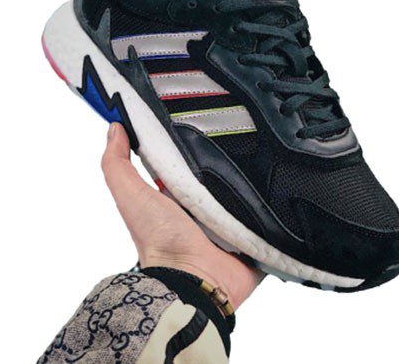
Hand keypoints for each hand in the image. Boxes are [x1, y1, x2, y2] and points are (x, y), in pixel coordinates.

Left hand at [101, 123, 263, 308]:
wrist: (194, 281)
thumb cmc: (161, 243)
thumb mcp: (131, 196)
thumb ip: (117, 165)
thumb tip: (114, 129)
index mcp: (179, 199)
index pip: (190, 162)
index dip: (195, 142)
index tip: (206, 117)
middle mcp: (206, 211)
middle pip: (224, 175)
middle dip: (233, 159)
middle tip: (244, 136)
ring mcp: (232, 226)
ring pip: (251, 193)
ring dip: (258, 181)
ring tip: (268, 158)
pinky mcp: (256, 239)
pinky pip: (273, 217)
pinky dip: (278, 207)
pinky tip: (283, 187)